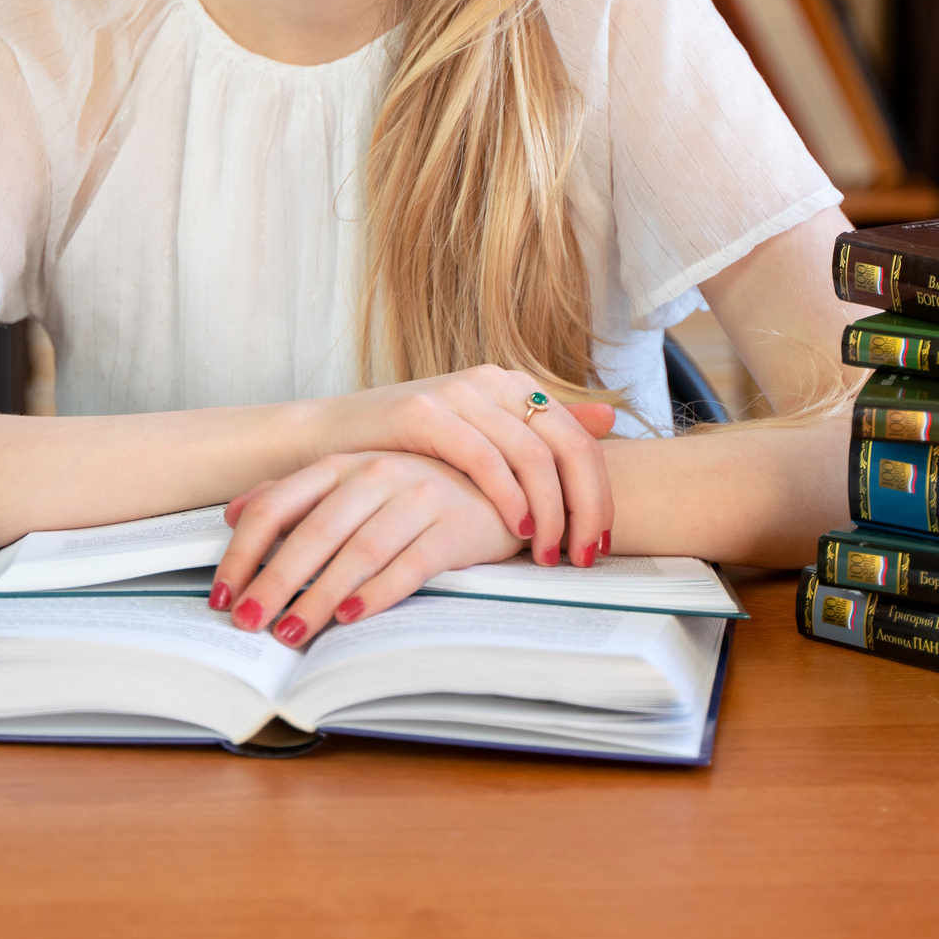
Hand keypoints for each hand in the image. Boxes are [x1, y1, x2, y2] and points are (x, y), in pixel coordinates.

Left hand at [211, 452, 528, 645]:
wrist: (504, 483)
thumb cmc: (416, 490)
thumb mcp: (351, 483)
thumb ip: (294, 495)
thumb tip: (232, 513)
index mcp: (342, 465)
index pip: (277, 506)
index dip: (245, 552)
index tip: (223, 594)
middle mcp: (376, 474)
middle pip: (313, 533)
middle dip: (274, 584)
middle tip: (247, 625)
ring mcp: (418, 497)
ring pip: (357, 553)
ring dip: (319, 598)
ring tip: (290, 634)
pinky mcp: (455, 526)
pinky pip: (410, 565)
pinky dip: (377, 594)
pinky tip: (350, 620)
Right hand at [307, 368, 614, 570]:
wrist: (329, 439)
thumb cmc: (409, 450)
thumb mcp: (482, 438)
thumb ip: (540, 429)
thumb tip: (610, 420)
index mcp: (514, 386)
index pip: (580, 441)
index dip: (600, 495)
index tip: (601, 545)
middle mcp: (494, 381)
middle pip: (567, 447)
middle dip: (585, 508)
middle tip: (583, 557)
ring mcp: (460, 392)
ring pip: (533, 455)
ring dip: (551, 512)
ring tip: (548, 555)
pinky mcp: (426, 411)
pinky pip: (485, 457)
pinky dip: (508, 496)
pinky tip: (516, 528)